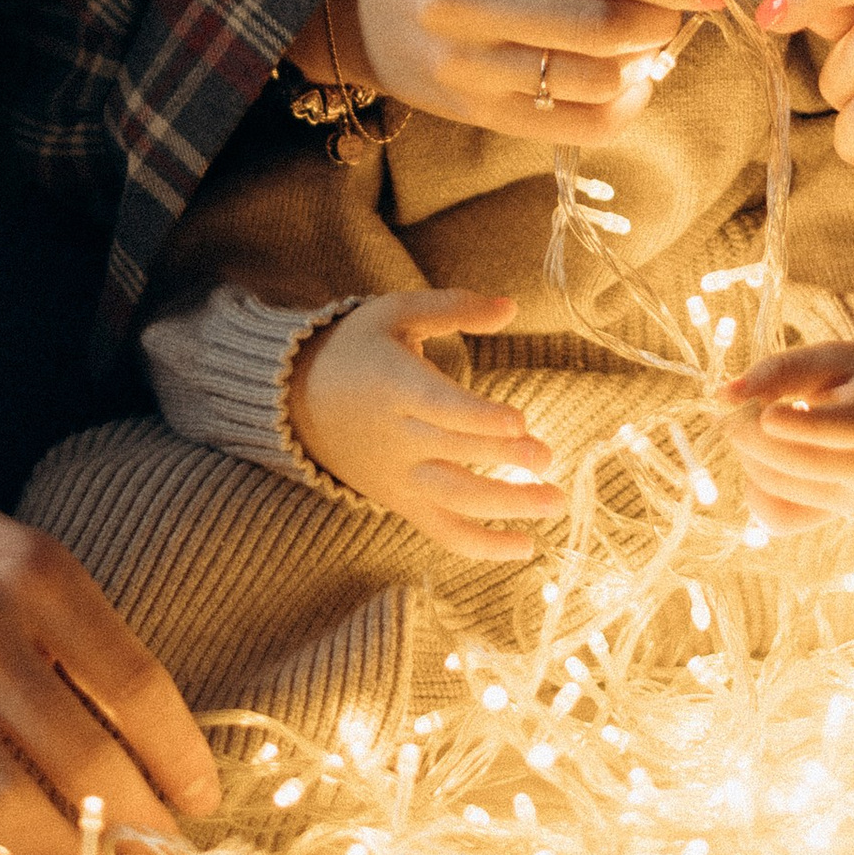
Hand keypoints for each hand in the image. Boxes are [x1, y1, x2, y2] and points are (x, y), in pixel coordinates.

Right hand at [285, 288, 566, 558]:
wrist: (298, 401)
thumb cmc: (356, 348)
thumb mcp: (395, 313)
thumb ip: (453, 308)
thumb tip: (511, 307)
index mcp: (393, 386)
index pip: (439, 408)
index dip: (479, 418)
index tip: (520, 423)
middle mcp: (395, 437)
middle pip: (454, 454)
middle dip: (504, 459)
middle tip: (548, 459)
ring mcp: (398, 476)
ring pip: (454, 500)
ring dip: (507, 505)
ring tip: (555, 502)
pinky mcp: (401, 501)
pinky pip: (443, 532)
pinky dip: (483, 547)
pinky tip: (526, 547)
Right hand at [298, 0, 723, 145]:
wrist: (363, 3)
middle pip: (598, 25)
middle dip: (660, 21)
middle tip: (675, 13)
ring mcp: (461, 66)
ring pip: (592, 80)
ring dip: (644, 64)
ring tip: (647, 42)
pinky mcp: (473, 113)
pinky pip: (575, 126)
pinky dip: (623, 107)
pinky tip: (629, 81)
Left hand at [719, 340, 853, 529]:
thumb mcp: (834, 356)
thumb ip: (780, 369)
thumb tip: (723, 395)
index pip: (835, 432)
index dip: (791, 425)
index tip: (760, 409)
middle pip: (796, 464)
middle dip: (749, 435)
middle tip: (737, 408)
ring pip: (778, 490)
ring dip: (750, 457)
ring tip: (759, 429)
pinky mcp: (836, 516)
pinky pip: (779, 520)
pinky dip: (758, 493)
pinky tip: (767, 462)